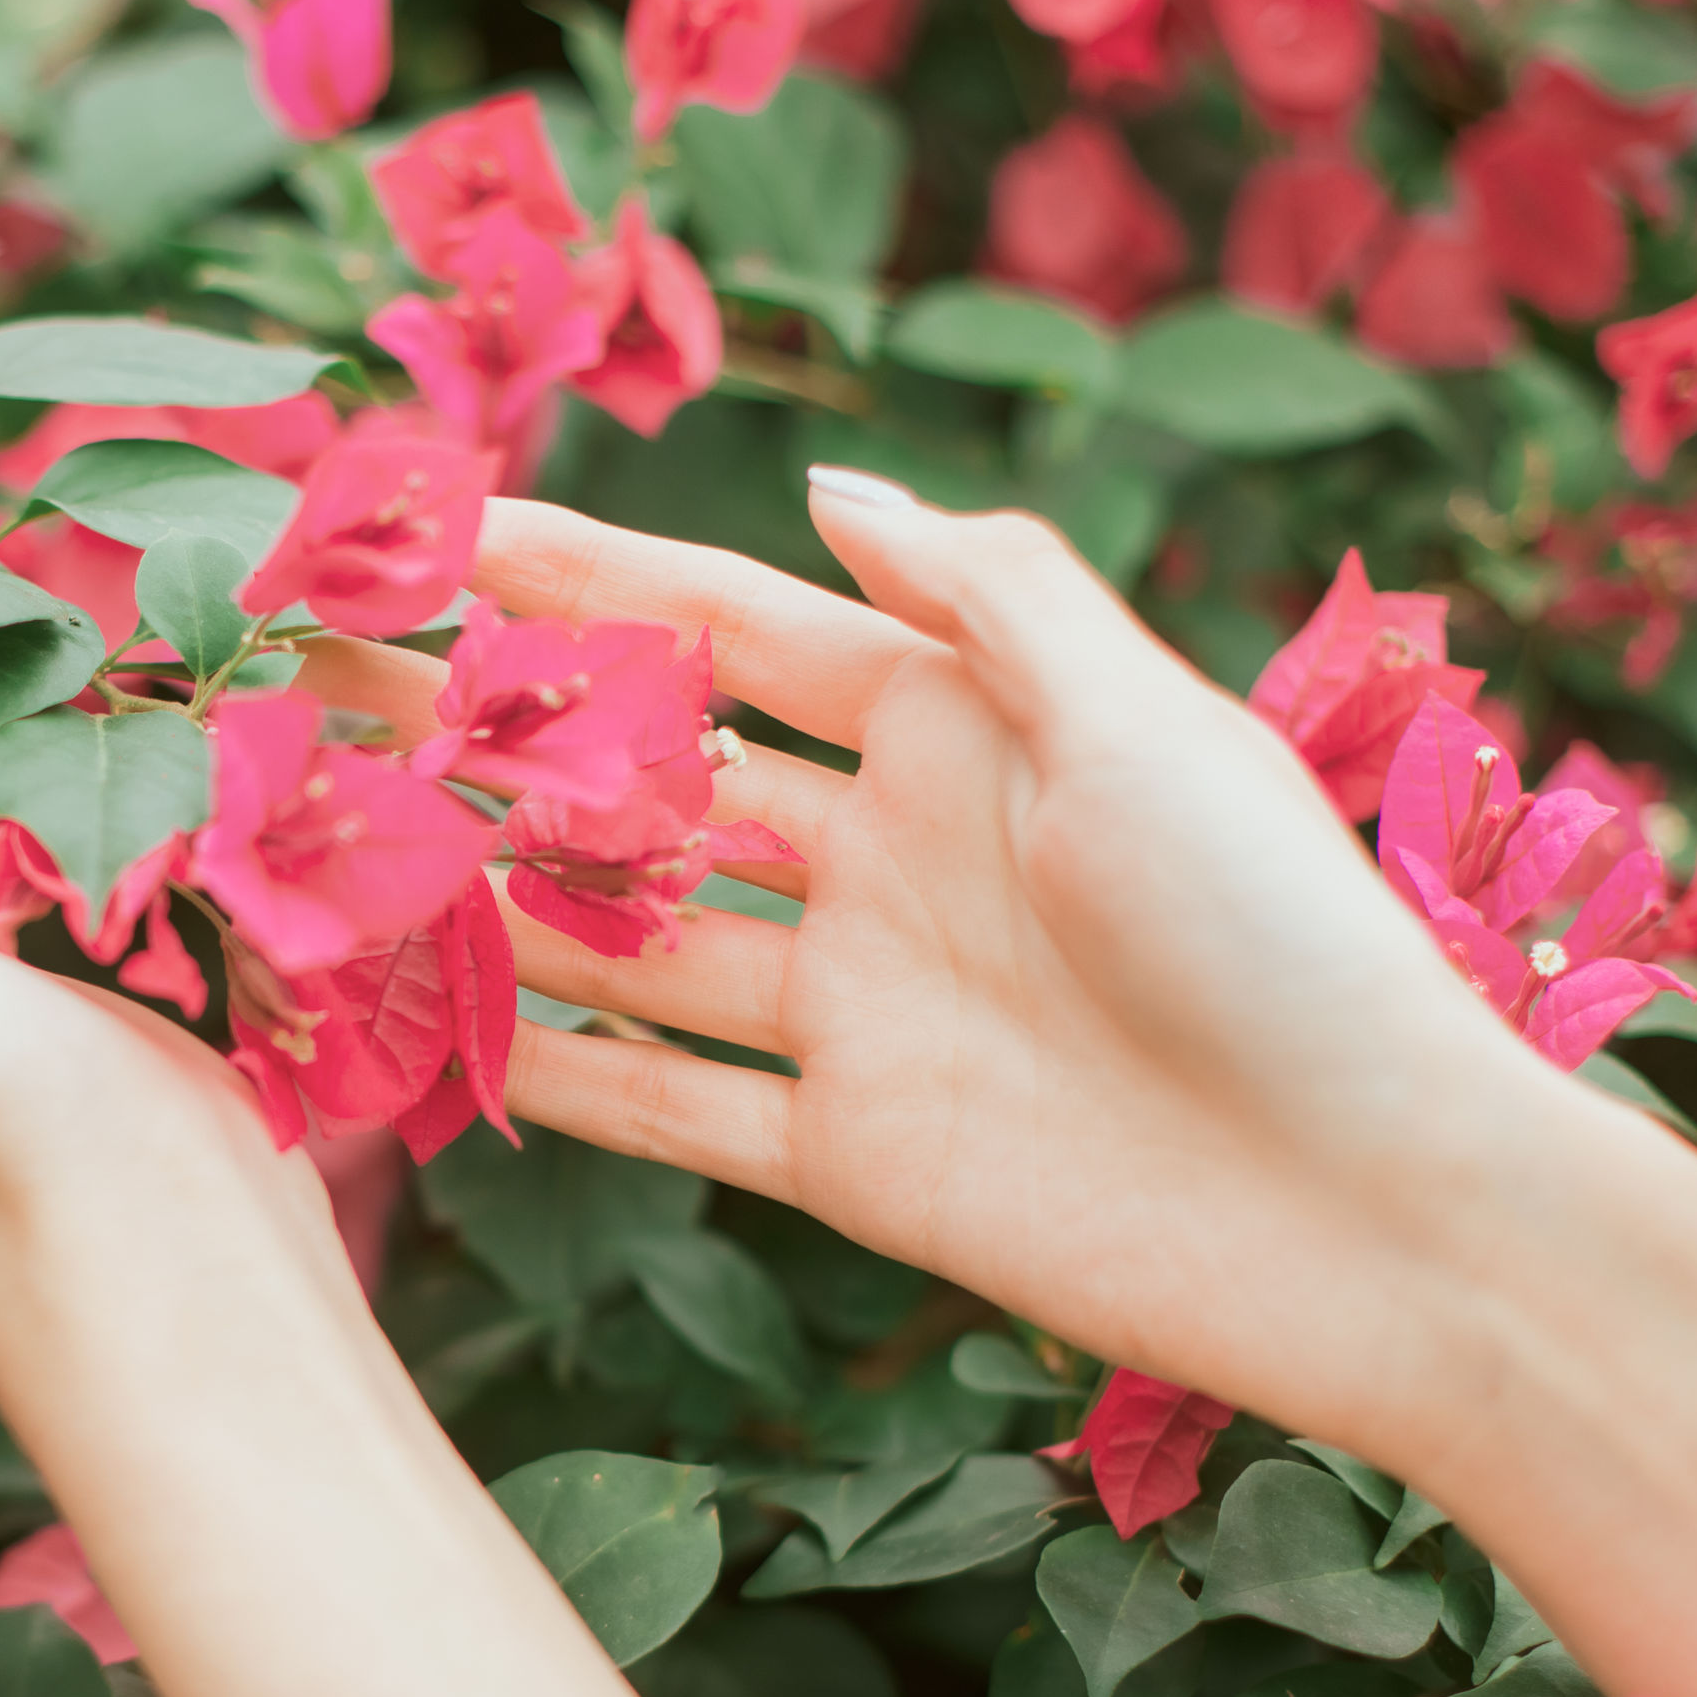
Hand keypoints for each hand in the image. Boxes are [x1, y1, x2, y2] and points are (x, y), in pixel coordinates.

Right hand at [309, 476, 1601, 1454]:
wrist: (1374, 1209)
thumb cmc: (1286, 939)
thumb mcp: (1145, 723)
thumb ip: (984, 599)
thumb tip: (832, 487)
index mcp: (962, 727)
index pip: (730, 627)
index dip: (586, 580)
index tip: (438, 536)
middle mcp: (891, 855)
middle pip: (650, 777)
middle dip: (493, 733)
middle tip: (322, 696)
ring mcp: (861, 1009)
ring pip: (630, 937)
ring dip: (493, 895)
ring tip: (334, 856)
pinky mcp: (852, 1156)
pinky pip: (670, 1104)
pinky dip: (563, 1074)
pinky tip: (440, 1036)